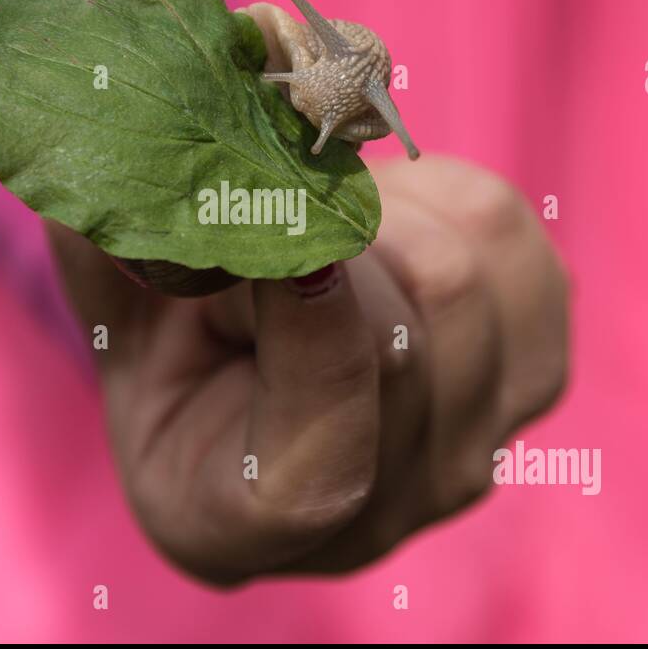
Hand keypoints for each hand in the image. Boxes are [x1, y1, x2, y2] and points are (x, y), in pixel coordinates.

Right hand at [48, 155, 568, 584]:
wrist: (269, 407)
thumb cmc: (177, 376)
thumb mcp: (117, 331)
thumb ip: (111, 253)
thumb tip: (128, 129)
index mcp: (262, 519)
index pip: (326, 449)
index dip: (306, 324)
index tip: (264, 222)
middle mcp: (393, 505)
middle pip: (399, 333)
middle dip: (324, 231)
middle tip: (270, 187)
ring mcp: (480, 445)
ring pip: (461, 277)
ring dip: (381, 210)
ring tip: (321, 215)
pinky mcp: (537, 370)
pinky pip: (510, 242)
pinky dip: (444, 194)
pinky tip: (390, 216)